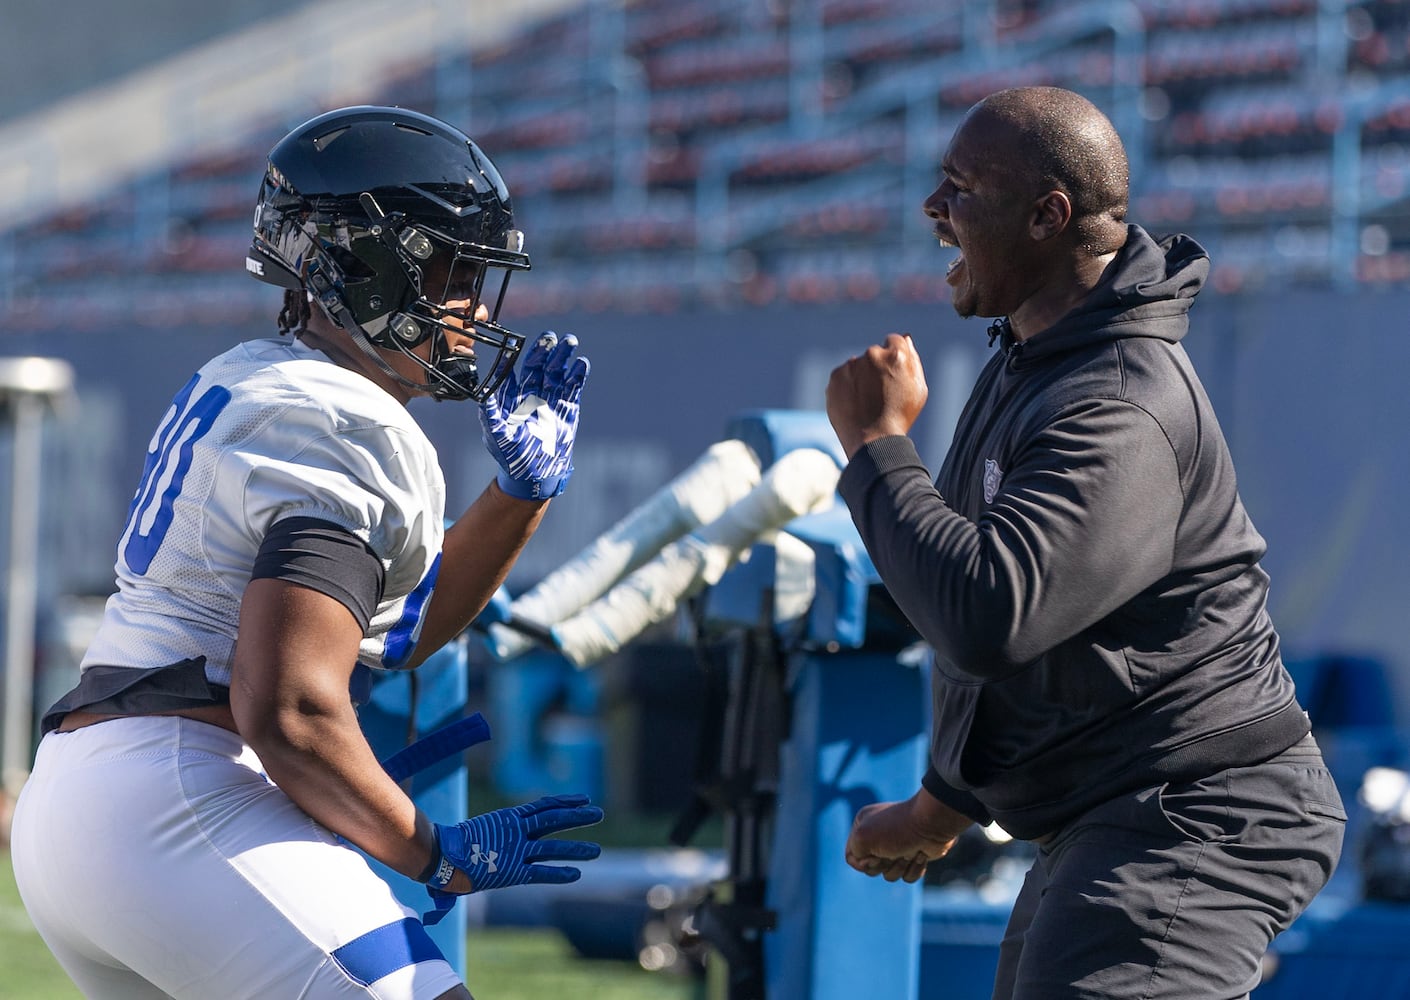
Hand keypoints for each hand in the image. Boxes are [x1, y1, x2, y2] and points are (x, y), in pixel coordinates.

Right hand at [428, 793, 603, 894]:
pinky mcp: (514, 870)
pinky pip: (541, 872)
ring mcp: (517, 849)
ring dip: (576, 848)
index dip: (564, 802)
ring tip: (597, 850)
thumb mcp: (477, 834)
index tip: (582, 799)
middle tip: (598, 813)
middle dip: (577, 817)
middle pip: (554, 819)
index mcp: (509, 818)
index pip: (543, 806)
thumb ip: (488, 837)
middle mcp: (517, 830)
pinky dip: (559, 873)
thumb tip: (487, 838)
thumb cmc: (450, 846)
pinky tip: (577, 874)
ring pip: (553, 846)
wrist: (440, 854)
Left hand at [479, 331, 588, 498]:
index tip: (517, 343)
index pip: (513, 371)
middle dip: (544, 350)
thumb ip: (490, 412)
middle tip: (551, 337)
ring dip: (563, 356)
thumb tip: (482, 393)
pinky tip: (581, 363)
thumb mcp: (497, 434)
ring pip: (557, 372)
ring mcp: (550, 399)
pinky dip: (577, 375)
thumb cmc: (512, 456)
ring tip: (570, 342)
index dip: (516, 357)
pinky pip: (573, 387)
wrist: (535, 474)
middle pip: (538, 366)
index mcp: (511, 397)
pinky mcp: (567, 408)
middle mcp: (530, 394)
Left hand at [825, 333, 927, 459]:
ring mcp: (851, 366)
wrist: (873, 441)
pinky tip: (855, 404)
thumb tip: (905, 338)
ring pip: (857, 366)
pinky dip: (847, 387)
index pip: (894, 341)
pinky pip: (842, 377)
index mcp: (896, 355)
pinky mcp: (835, 378)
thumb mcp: (918, 389)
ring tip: (867, 402)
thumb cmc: (900, 417)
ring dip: (861, 377)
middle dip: (877, 368)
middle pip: (875, 354)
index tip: (892, 373)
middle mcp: (872, 355)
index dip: (894, 358)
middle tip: (880, 393)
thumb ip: (912, 359)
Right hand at [844, 791, 968, 882]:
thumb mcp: (863, 837)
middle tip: (892, 852)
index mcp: (863, 826)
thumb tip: (869, 866)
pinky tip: (920, 855)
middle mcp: (878, 836)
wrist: (932, 825)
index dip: (863, 861)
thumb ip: (853, 854)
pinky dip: (914, 869)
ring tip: (909, 852)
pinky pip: (906, 876)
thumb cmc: (896, 829)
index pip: (851, 856)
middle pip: (870, 869)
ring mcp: (896, 847)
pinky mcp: (913, 856)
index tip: (874, 855)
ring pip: (889, 874)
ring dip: (899, 867)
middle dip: (883, 865)